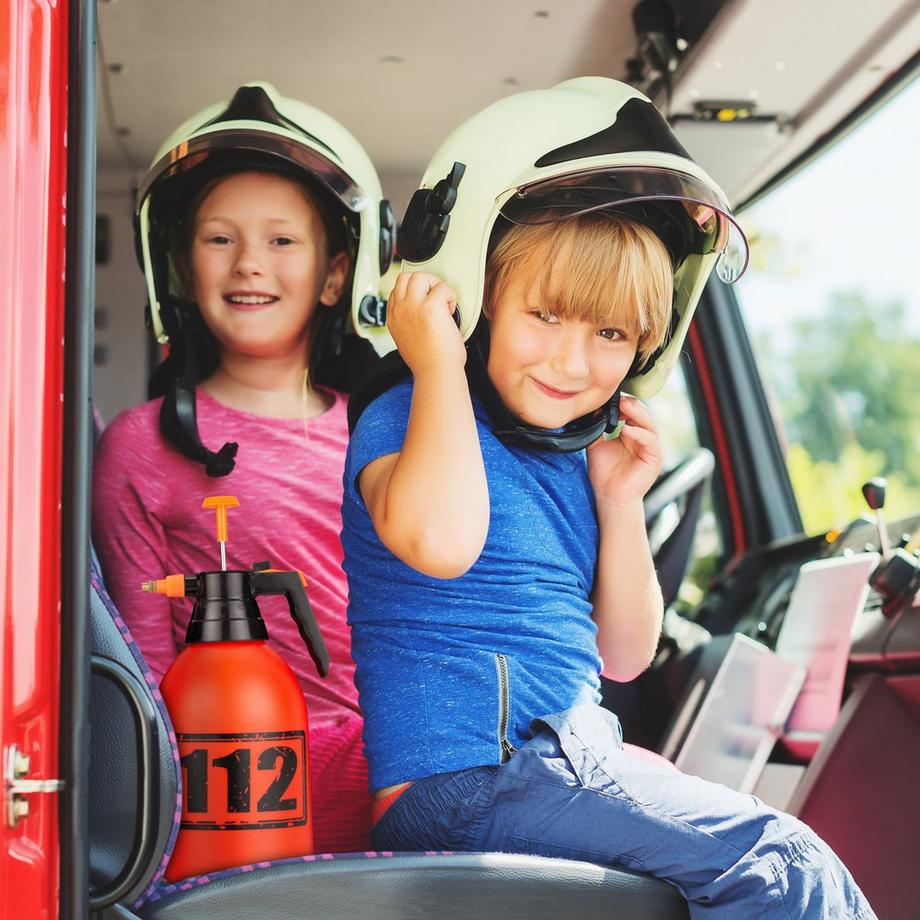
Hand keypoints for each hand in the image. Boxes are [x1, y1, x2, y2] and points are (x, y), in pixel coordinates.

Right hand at [386, 271, 463, 375]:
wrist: (437, 372)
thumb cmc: (429, 362)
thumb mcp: (408, 340)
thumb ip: (409, 323)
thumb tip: (421, 314)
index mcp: (393, 319)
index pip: (396, 291)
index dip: (413, 292)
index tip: (425, 300)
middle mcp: (400, 310)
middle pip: (405, 277)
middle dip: (423, 283)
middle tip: (436, 297)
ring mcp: (413, 307)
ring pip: (420, 276)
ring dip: (435, 285)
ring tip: (443, 302)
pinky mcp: (430, 306)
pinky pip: (442, 287)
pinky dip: (450, 295)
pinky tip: (451, 310)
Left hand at [586, 395, 662, 510]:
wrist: (610, 497)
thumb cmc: (604, 474)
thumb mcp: (596, 445)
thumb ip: (597, 428)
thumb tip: (592, 410)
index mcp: (631, 433)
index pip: (632, 412)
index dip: (622, 403)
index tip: (608, 397)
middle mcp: (643, 438)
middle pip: (643, 414)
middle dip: (630, 404)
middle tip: (617, 399)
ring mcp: (650, 447)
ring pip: (649, 423)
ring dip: (636, 413)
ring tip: (623, 407)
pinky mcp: (654, 458)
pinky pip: (650, 441)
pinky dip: (639, 433)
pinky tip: (626, 430)